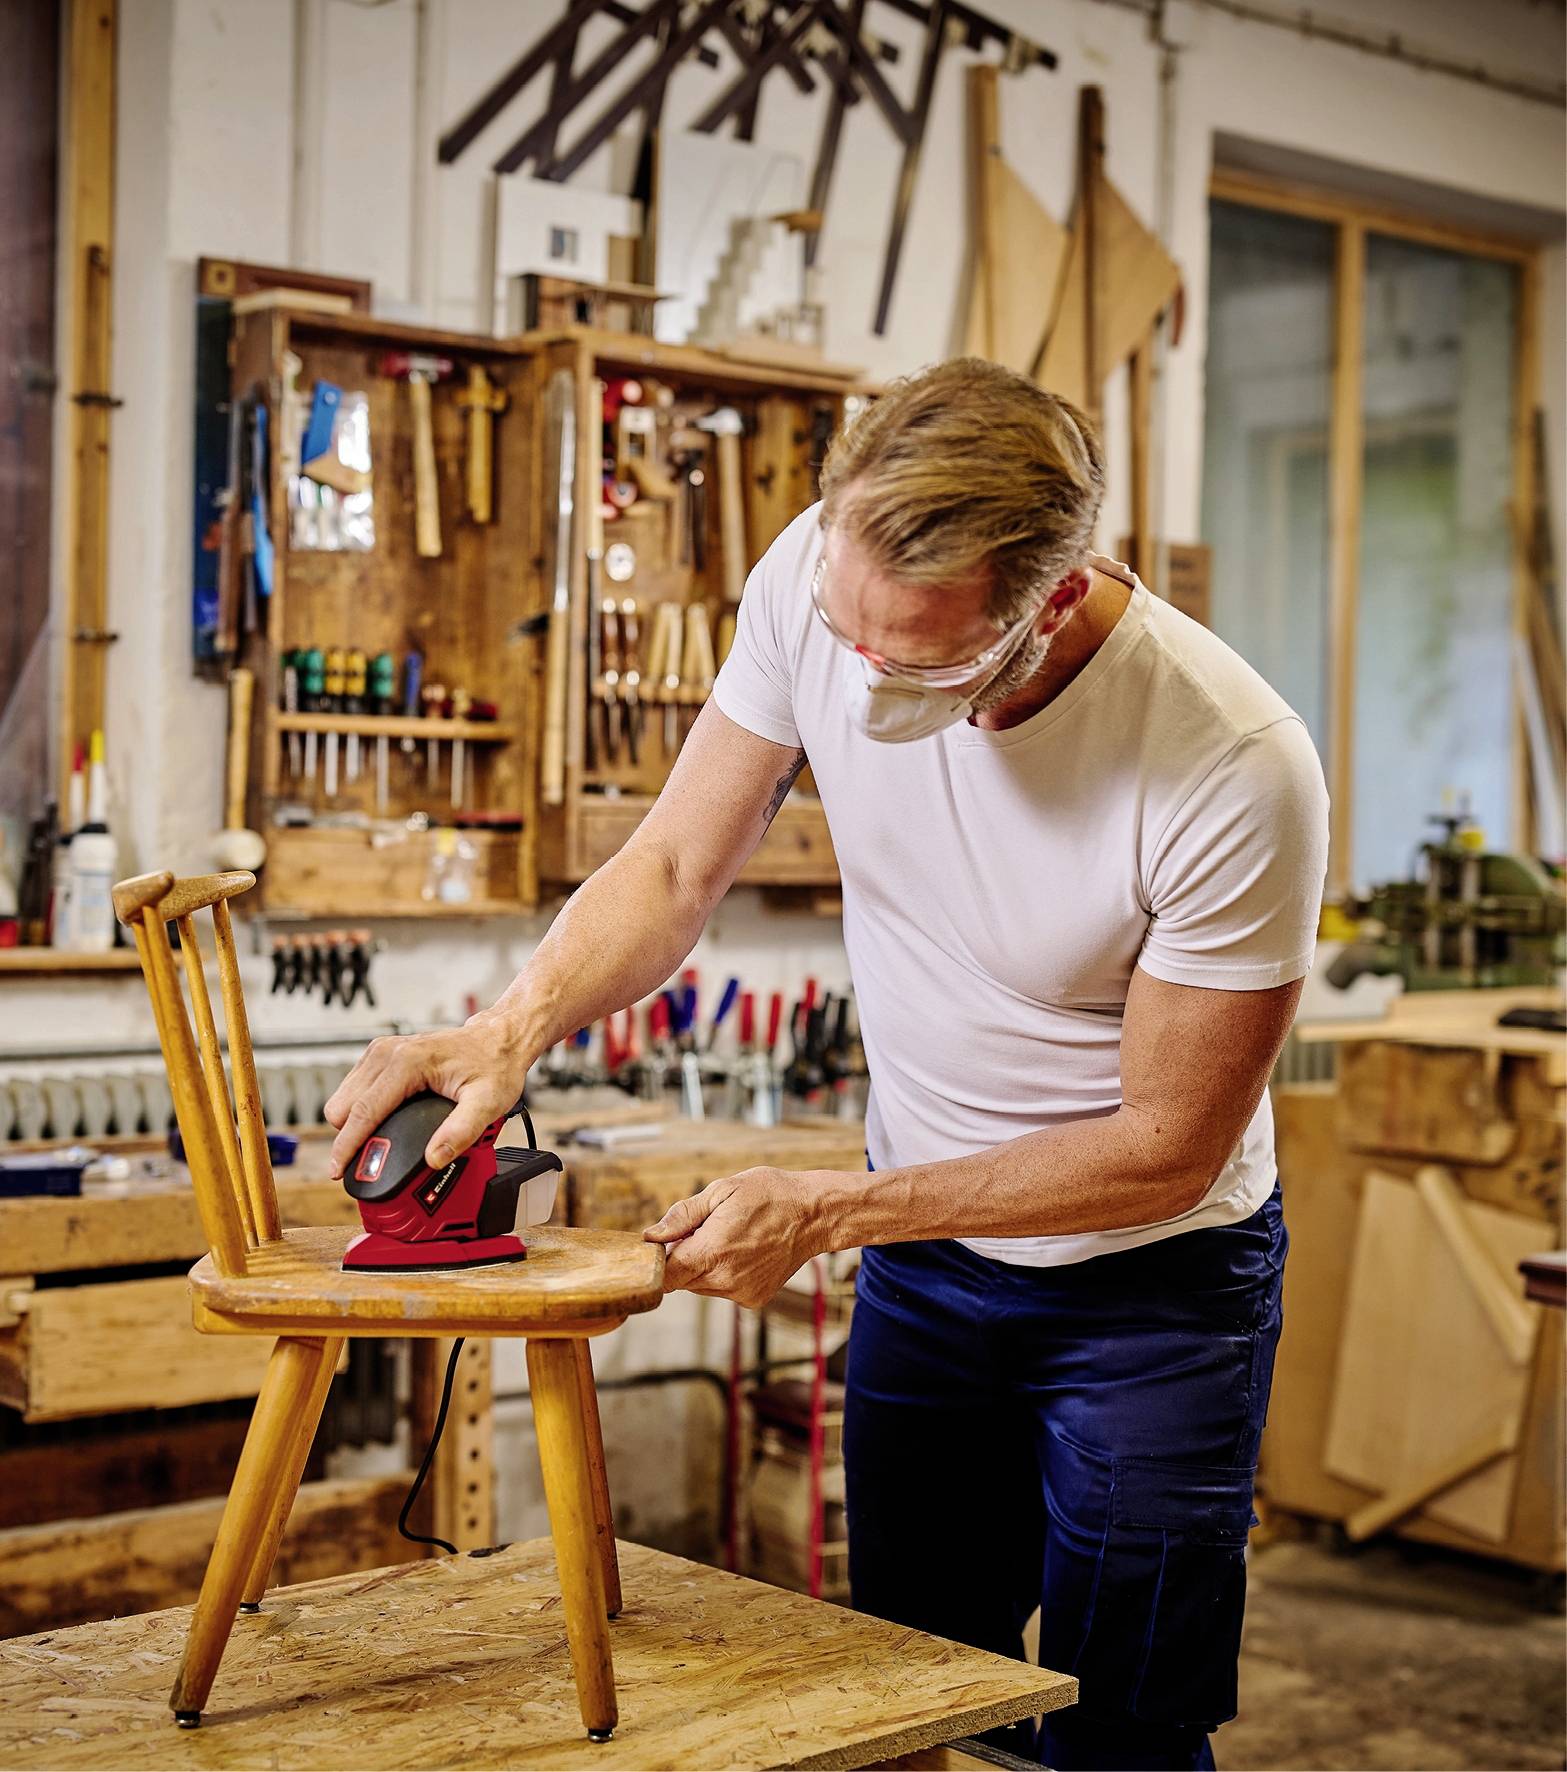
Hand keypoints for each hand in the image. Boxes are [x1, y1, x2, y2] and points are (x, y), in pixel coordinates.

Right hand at [323, 1013, 533, 1177]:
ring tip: (377, 1144)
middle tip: (370, 1161)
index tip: (337, 1171)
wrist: (497, 1039)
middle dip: (350, 1138)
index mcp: (407, 1063)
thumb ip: (461, 1131)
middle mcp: (386, 1053)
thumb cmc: (493, 1065)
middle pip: (343, 1107)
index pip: (363, 1112)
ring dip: (353, 1125)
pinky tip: (381, 1123)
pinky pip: (353, 1090)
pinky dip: (359, 1111)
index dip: (347, 1146)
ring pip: (343, 1099)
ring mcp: (380, 1052)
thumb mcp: (488, 1102)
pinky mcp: (380, 1056)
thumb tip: (434, 1159)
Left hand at [643, 1167, 832, 1307]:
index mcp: (712, 1252)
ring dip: (703, 1265)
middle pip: (681, 1280)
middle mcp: (725, 1280)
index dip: (657, 1259)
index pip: (664, 1275)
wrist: (814, 1214)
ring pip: (701, 1285)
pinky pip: (722, 1290)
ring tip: (728, 1237)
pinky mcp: (754, 1300)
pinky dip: (723, 1273)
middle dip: (684, 1256)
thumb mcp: (721, 1191)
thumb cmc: (768, 1194)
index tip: (663, 1243)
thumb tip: (651, 1236)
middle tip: (705, 1229)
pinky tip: (742, 1251)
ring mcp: (741, 1293)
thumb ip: (682, 1216)